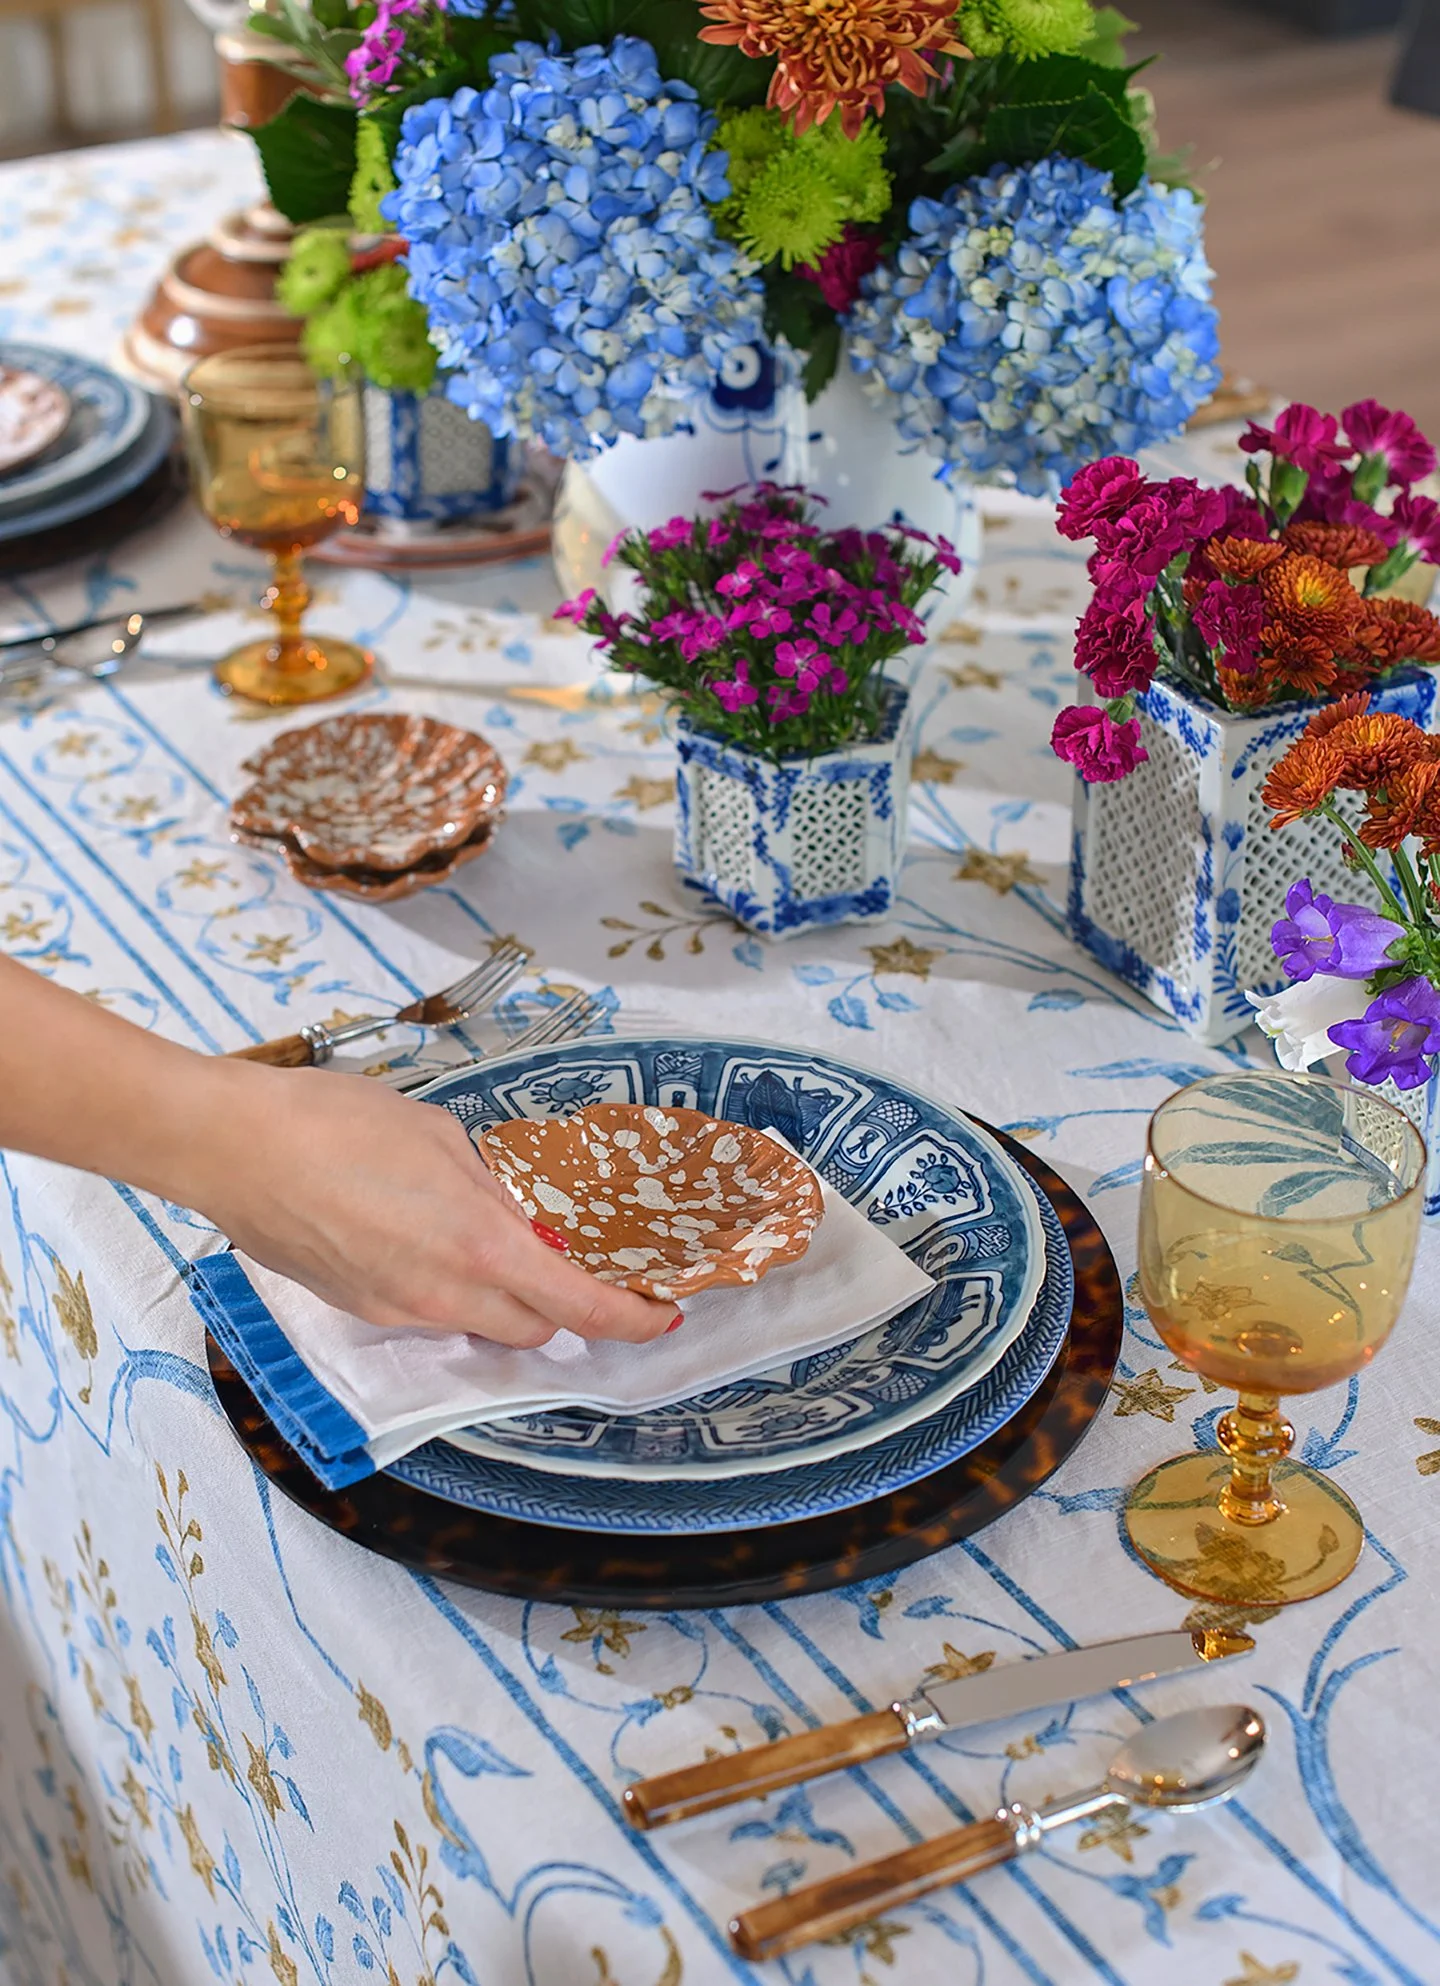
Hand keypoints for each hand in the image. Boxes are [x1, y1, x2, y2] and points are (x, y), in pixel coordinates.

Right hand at [192, 1063, 678, 1347]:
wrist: (232, 1148)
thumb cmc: (334, 1123)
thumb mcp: (439, 1137)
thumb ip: (495, 1185)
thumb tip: (527, 1215)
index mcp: (478, 1243)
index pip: (577, 1306)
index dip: (627, 1318)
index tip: (657, 1313)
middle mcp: (442, 1293)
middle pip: (534, 1327)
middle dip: (561, 1303)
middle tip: (567, 1257)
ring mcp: (397, 1309)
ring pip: (479, 1323)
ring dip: (502, 1296)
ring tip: (486, 1236)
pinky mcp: (360, 1308)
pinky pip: (428, 1312)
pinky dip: (449, 1288)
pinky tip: (424, 1235)